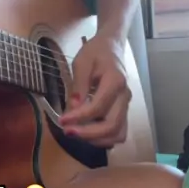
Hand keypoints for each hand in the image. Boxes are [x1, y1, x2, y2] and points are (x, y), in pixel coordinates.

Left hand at [59, 33, 130, 147]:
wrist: (111, 48)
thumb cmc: (95, 53)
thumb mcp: (81, 63)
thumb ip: (78, 86)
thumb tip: (73, 109)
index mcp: (115, 81)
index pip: (98, 107)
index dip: (79, 117)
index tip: (62, 120)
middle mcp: (125, 96)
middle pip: (112, 125)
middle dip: (88, 134)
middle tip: (68, 131)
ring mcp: (126, 105)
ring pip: (118, 133)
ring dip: (97, 139)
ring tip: (77, 133)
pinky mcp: (124, 111)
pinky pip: (118, 132)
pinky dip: (104, 138)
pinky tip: (87, 134)